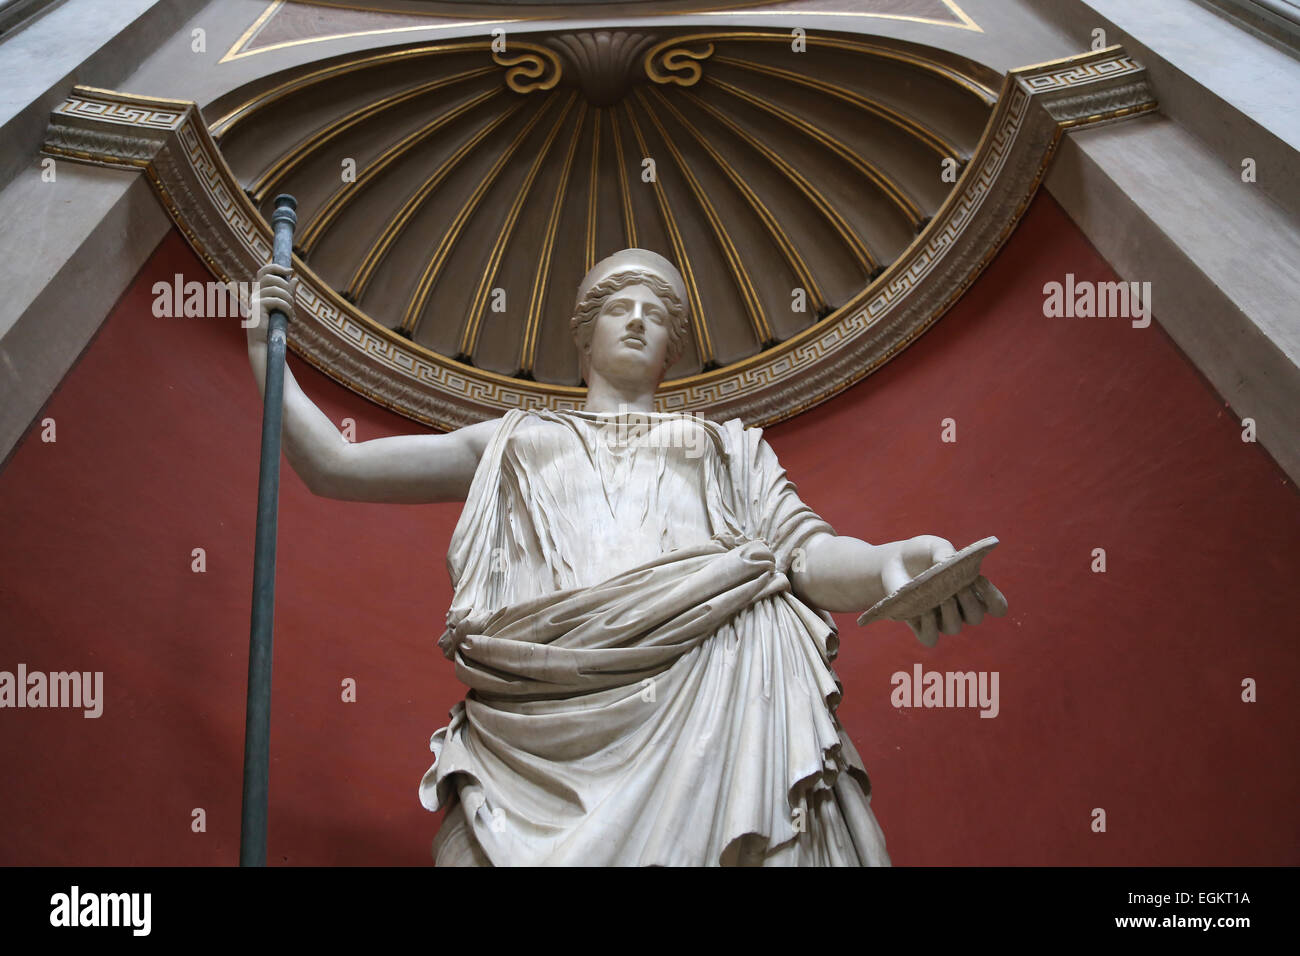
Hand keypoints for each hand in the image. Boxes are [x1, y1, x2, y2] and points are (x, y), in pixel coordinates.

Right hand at [245, 263, 296, 339]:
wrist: (265, 344)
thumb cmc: (274, 327)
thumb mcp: (283, 308)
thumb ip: (288, 294)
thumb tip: (295, 279)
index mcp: (259, 292)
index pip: (264, 272)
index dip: (276, 267)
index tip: (290, 270)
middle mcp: (254, 294)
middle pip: (270, 277)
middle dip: (285, 285)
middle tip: (293, 300)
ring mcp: (254, 300)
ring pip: (275, 289)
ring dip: (288, 300)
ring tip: (292, 312)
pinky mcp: (257, 308)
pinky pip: (277, 301)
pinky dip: (287, 309)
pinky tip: (291, 319)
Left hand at [880, 535, 1007, 647]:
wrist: (893, 561)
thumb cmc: (921, 554)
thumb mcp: (934, 546)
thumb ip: (946, 552)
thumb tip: (951, 563)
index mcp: (973, 590)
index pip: (996, 606)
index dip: (993, 598)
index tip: (980, 580)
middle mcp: (960, 609)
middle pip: (976, 617)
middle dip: (970, 602)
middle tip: (959, 587)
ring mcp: (940, 619)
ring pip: (954, 628)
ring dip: (950, 613)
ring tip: (942, 597)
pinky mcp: (920, 625)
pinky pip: (930, 638)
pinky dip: (929, 626)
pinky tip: (923, 610)